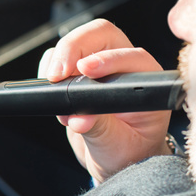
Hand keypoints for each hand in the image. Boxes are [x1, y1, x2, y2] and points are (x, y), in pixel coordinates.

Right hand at [38, 19, 170, 183]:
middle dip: (74, 47)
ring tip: (57, 93)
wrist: (115, 161)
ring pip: (77, 41)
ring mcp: (100, 66)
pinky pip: (58, 56)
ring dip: (59, 61)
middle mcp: (125, 67)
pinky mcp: (77, 72)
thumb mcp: (117, 146)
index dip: (106, 60)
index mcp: (146, 82)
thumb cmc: (127, 152)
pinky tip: (54, 94)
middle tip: (56, 73)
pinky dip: (49, 68)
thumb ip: (100, 129)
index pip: (130, 56)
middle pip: (100, 34)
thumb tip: (79, 118)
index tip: (84, 71)